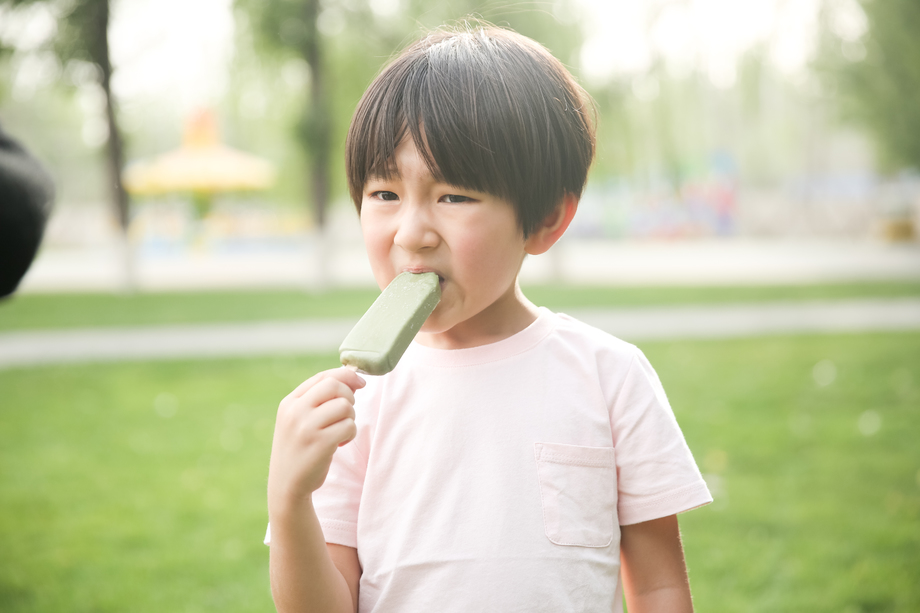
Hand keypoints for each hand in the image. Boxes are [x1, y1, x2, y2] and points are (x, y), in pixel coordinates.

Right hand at [268, 367, 365, 513]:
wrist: (286, 485)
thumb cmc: (300, 448)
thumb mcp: (299, 420)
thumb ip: (320, 399)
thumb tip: (354, 378)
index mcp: (289, 402)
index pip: (322, 377)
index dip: (346, 376)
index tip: (360, 382)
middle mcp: (295, 411)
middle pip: (335, 386)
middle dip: (349, 396)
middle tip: (347, 413)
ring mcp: (307, 427)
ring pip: (345, 406)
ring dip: (351, 418)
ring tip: (341, 431)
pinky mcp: (321, 443)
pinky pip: (349, 426)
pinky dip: (350, 434)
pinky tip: (340, 443)